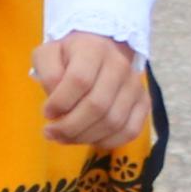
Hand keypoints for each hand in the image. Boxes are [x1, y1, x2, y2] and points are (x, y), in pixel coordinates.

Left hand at [33, 31, 150, 146]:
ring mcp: (135, 86)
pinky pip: (130, 131)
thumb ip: (47, 74)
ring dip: (85, 136)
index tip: (46, 112)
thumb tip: (56, 101)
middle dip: (70, 126)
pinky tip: (87, 139)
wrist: (99, 50)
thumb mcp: (47, 54)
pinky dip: (107, 141)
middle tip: (51, 133)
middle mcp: (120, 66)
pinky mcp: (144, 103)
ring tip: (64, 138)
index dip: (60, 102)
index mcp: (93, 50)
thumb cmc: (68, 55)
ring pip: (114, 122)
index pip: (79, 80)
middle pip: (97, 106)